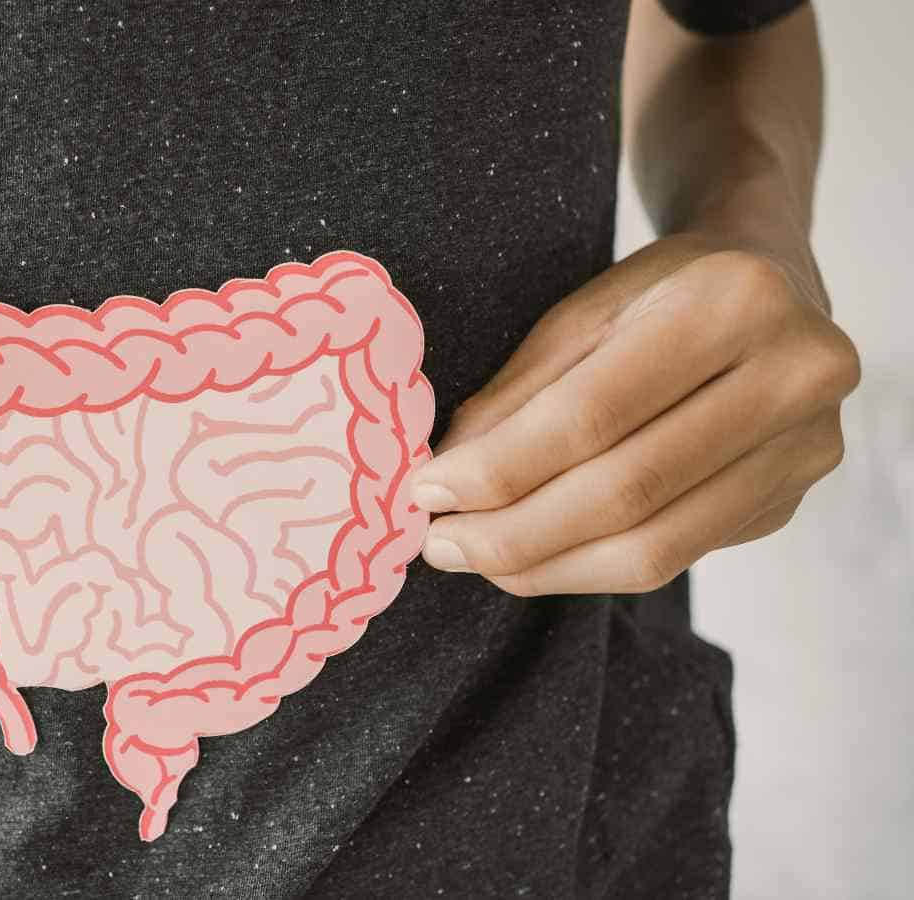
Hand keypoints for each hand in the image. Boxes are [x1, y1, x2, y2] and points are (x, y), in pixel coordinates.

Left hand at [406, 234, 859, 595]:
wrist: (775, 284)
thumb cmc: (662, 293)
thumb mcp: (582, 312)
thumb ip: (518, 395)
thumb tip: (446, 482)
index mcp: (734, 302)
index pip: (592, 415)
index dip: (500, 467)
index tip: (426, 493)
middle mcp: (794, 377)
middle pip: (626, 493)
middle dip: (515, 532)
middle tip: (440, 546)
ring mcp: (805, 449)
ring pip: (656, 549)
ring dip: (548, 568)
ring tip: (477, 561)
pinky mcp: (791, 500)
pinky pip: (677, 558)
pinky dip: (591, 568)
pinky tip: (537, 559)